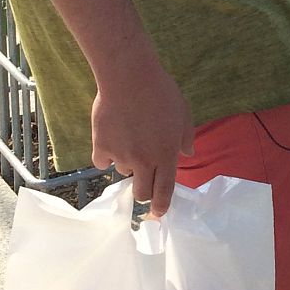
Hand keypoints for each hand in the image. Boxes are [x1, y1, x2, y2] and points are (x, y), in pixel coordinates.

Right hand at [90, 45, 194, 218]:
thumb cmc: (160, 92)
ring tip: (130, 137)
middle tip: (143, 177)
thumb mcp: (183, 112)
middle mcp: (144, 161)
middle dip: (143, 190)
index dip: (161, 206)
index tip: (158, 213)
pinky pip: (102, 161)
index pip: (164, 191)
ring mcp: (121, 156)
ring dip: (127, 162)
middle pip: (141, 192)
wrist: (128, 76)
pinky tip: (111, 136)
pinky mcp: (101, 147)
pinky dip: (106, 153)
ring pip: (123, 172)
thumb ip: (186, 137)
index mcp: (166, 155)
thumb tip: (188, 153)